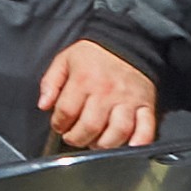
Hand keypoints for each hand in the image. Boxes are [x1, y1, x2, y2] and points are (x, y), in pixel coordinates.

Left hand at [34, 37, 159, 152]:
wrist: (126, 42)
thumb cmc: (93, 55)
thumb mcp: (65, 60)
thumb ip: (50, 82)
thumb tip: (43, 105)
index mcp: (84, 80)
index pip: (67, 112)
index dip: (58, 124)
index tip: (59, 126)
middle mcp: (107, 92)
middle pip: (90, 126)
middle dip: (77, 139)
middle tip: (74, 138)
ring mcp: (128, 100)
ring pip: (118, 132)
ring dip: (103, 145)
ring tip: (95, 143)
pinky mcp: (145, 106)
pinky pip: (146, 129)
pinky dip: (139, 142)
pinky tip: (128, 147)